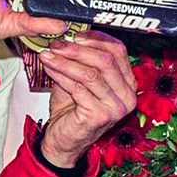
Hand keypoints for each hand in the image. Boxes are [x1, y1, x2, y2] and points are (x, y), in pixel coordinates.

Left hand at [38, 31, 137, 169]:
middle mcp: (127, 96)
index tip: (75, 35)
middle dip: (78, 50)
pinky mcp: (100, 116)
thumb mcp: (80, 79)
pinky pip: (78, 88)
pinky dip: (61, 75)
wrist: (64, 141)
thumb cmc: (73, 110)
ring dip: (66, 62)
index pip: (119, 51)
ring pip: (91, 74)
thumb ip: (80, 60)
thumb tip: (68, 36)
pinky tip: (49, 69)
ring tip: (48, 55)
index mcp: (127, 83)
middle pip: (106, 61)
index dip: (96, 39)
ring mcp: (116, 108)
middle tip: (57, 44)